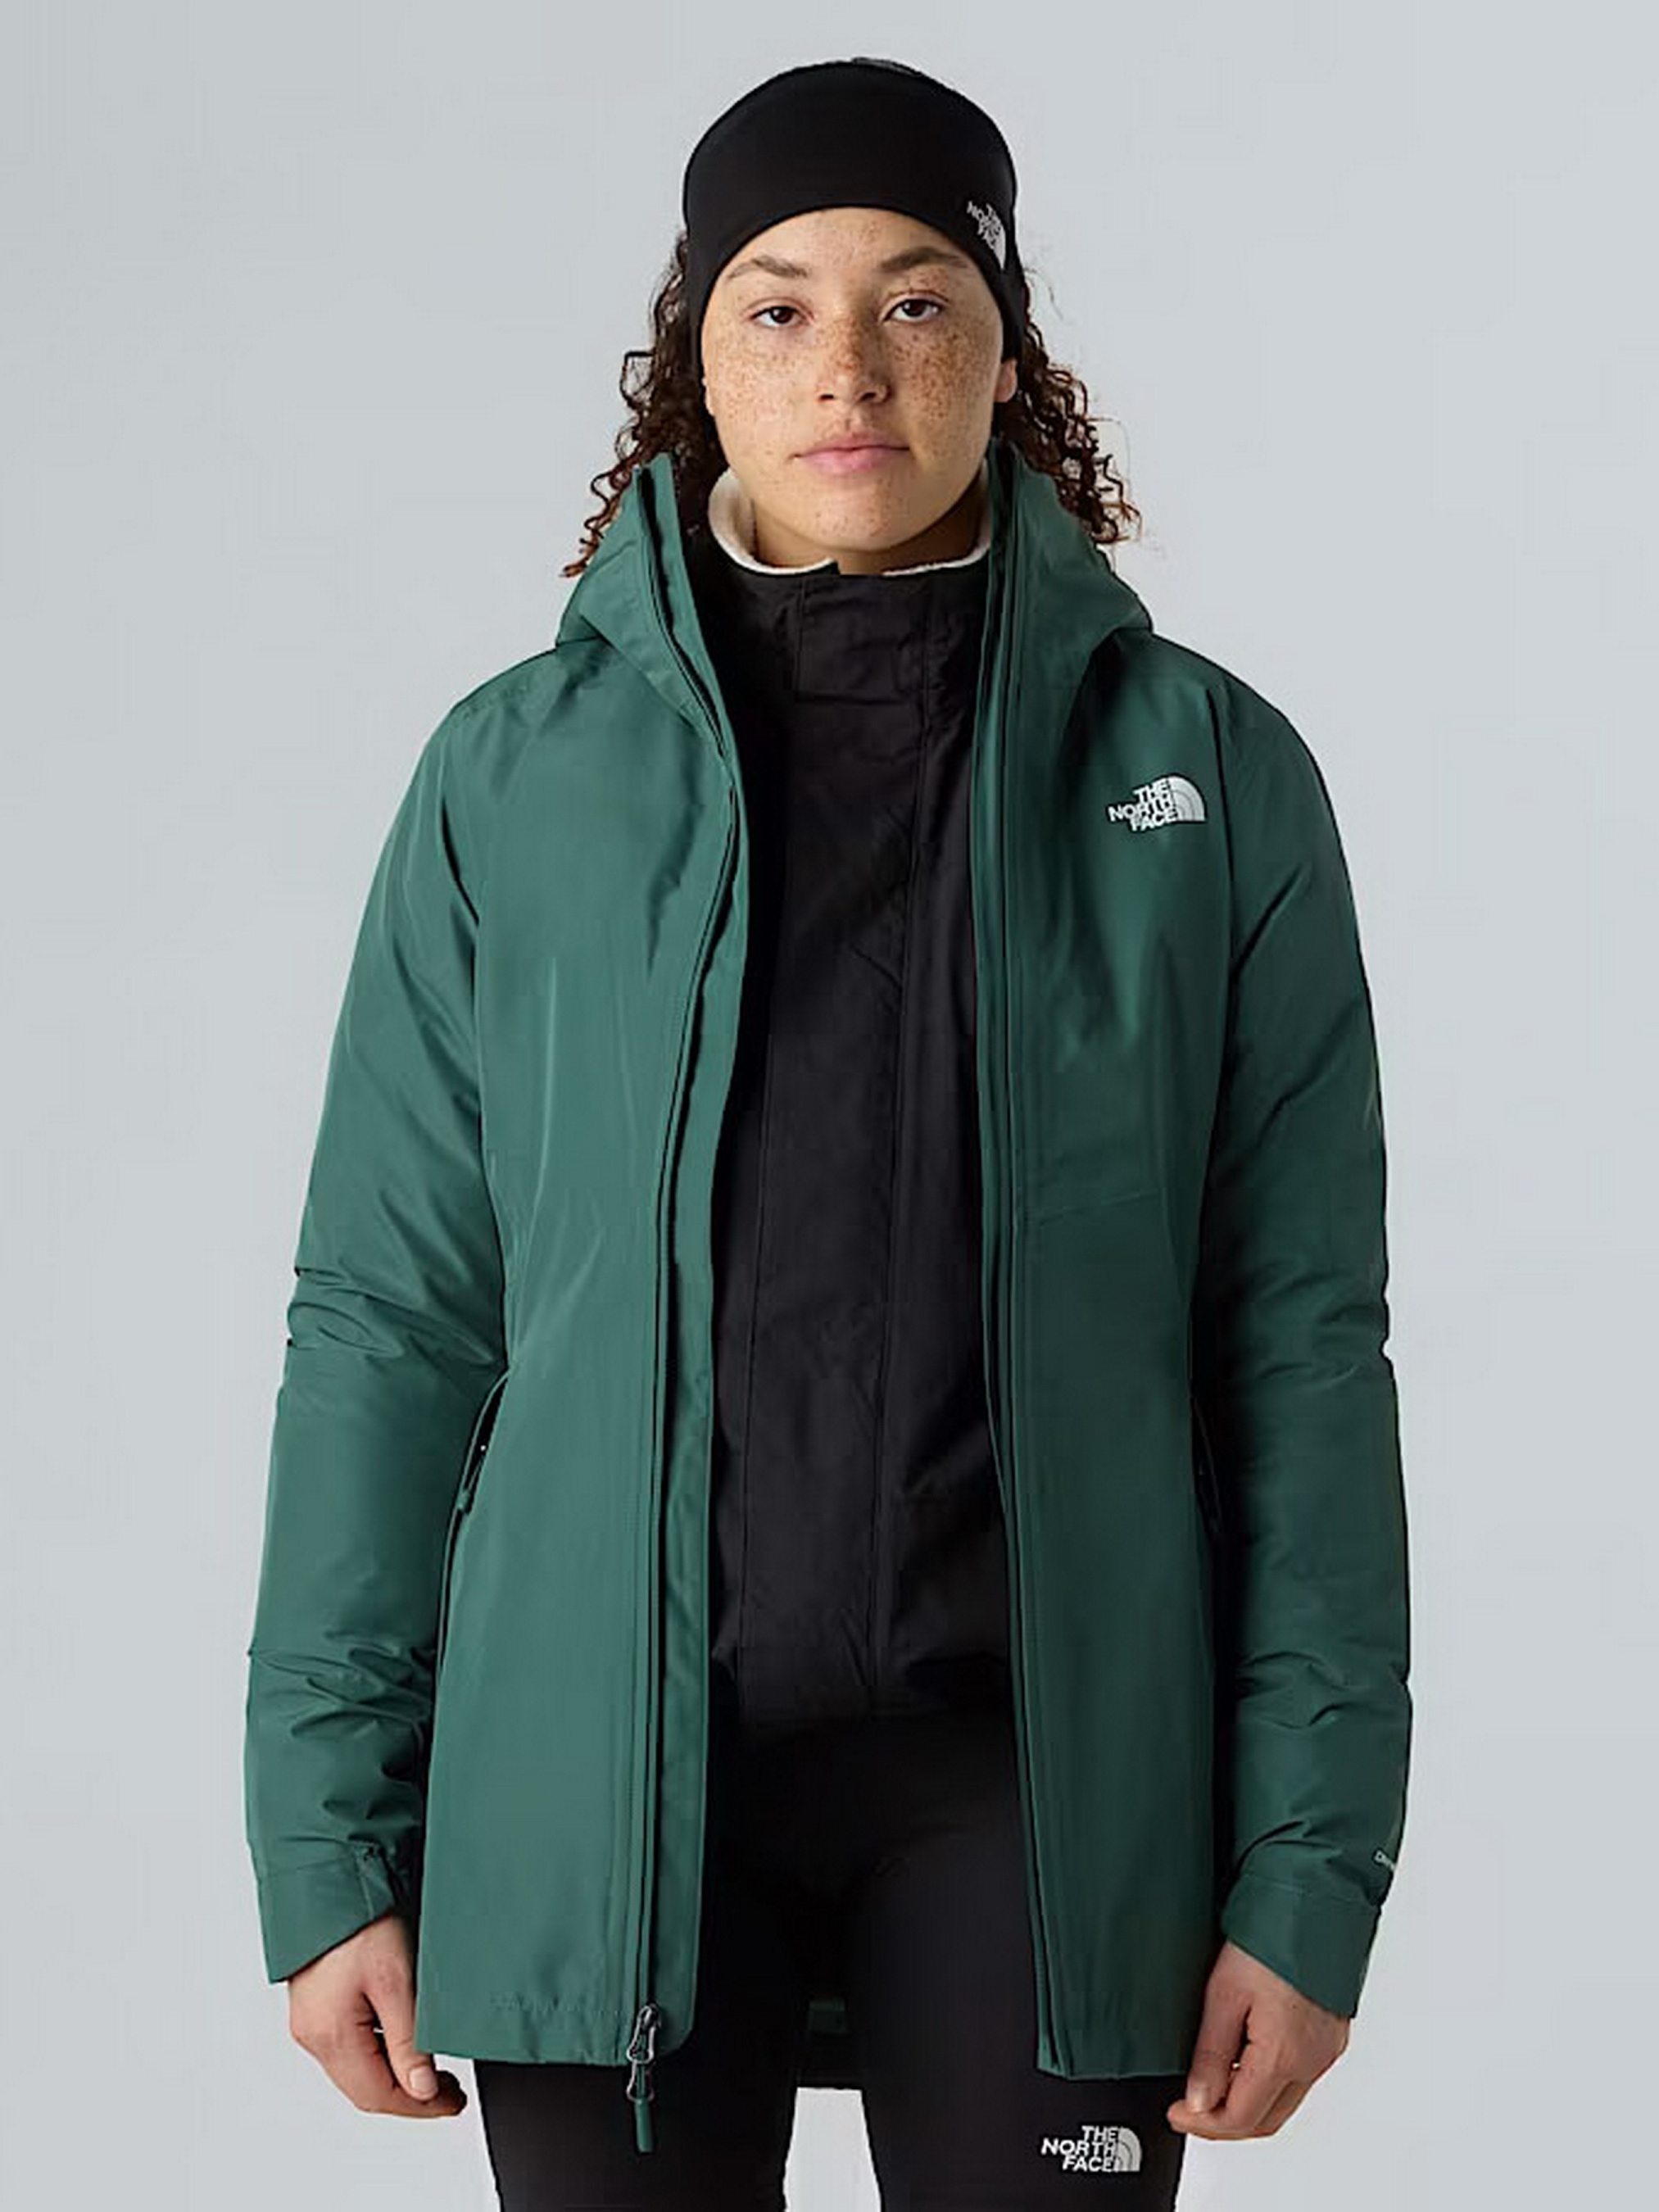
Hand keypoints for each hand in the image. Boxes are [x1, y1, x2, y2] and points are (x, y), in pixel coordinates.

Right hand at [287, 1909, 468, 2117]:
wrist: (330, 1876)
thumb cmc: (359, 1921)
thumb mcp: (396, 1980)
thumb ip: (408, 2041)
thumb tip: (421, 2091)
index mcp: (329, 2036)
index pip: (378, 2096)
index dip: (420, 2107)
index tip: (453, 2104)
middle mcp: (313, 2034)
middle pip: (364, 2088)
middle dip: (409, 2097)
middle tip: (449, 2093)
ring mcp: (311, 2020)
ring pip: (356, 2069)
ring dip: (393, 2077)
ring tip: (434, 2071)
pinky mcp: (315, 2004)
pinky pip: (348, 2046)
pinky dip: (377, 2054)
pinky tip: (402, 2043)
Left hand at [1166, 1939, 1349, 2139]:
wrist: (1312, 1903)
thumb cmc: (1269, 1938)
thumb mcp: (1224, 1995)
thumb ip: (1211, 2055)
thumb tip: (1198, 2101)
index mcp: (1285, 2056)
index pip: (1240, 2118)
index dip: (1202, 2122)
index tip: (1175, 2112)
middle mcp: (1312, 2062)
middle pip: (1265, 2120)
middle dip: (1223, 2123)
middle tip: (1189, 2109)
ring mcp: (1326, 2051)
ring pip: (1284, 2103)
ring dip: (1247, 2105)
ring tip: (1211, 2086)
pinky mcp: (1332, 2038)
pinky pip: (1299, 2079)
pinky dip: (1268, 2084)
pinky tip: (1245, 2065)